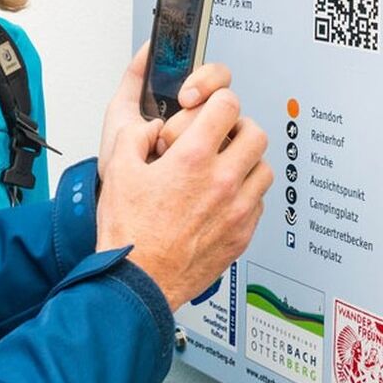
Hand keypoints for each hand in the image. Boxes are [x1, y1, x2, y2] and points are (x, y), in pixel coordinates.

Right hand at [97, 86, 270, 311]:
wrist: (139, 283)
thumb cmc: (129, 234)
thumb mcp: (118, 171)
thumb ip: (135, 136)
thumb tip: (151, 127)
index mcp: (193, 160)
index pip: (227, 105)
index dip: (217, 99)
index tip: (210, 106)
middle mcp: (222, 182)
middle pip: (255, 134)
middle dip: (238, 128)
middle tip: (222, 135)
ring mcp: (237, 210)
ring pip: (264, 169)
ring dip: (247, 162)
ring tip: (225, 168)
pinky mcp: (242, 235)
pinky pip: (260, 203)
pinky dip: (247, 195)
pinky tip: (225, 199)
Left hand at [100, 43, 234, 160]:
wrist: (126, 205)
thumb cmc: (124, 164)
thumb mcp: (121, 116)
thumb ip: (135, 78)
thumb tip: (150, 46)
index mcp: (187, 105)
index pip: (215, 77)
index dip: (204, 80)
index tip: (186, 95)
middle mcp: (206, 124)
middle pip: (226, 101)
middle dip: (198, 113)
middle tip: (174, 130)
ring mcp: (219, 149)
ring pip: (231, 131)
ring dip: (199, 141)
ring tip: (169, 155)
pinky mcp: (225, 172)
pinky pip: (235, 160)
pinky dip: (212, 163)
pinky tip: (187, 171)